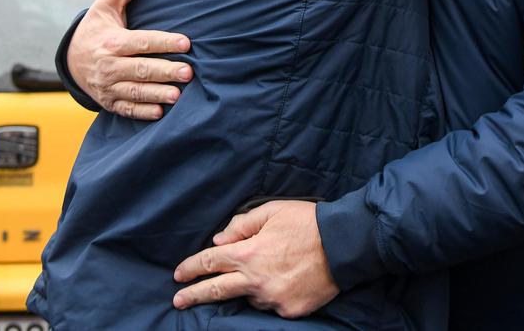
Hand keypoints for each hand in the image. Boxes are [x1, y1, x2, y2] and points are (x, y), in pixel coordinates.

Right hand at [67, 0, 190, 119]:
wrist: (71, 59)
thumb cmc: (96, 29)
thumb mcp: (105, 5)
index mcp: (112, 42)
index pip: (142, 42)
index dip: (164, 42)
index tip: (186, 42)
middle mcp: (109, 65)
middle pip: (141, 69)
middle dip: (165, 71)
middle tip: (188, 72)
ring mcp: (108, 86)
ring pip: (135, 91)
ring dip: (156, 94)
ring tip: (178, 95)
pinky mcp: (109, 101)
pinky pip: (126, 108)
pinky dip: (141, 112)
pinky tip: (160, 112)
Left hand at [173, 200, 339, 317]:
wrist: (345, 245)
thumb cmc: (308, 223)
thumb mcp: (273, 211)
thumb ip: (242, 225)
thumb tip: (219, 240)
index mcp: (249, 254)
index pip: (210, 262)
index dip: (191, 268)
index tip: (178, 274)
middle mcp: (255, 280)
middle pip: (215, 290)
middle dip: (193, 295)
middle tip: (178, 300)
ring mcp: (272, 298)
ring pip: (250, 297)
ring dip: (249, 288)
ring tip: (270, 272)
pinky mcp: (289, 310)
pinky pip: (272, 304)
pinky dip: (273, 294)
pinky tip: (286, 281)